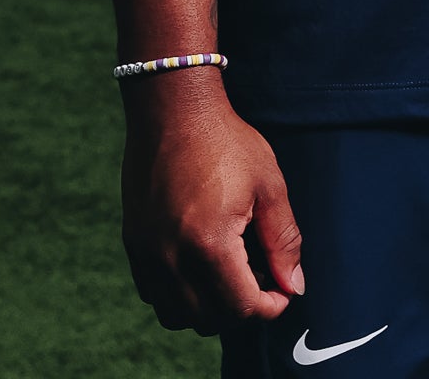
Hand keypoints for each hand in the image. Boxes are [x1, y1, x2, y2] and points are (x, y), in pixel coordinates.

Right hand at [119, 75, 303, 333]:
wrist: (172, 109)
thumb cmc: (226, 141)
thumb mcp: (269, 184)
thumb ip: (284, 240)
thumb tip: (295, 286)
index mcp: (210, 244)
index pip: (242, 307)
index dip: (271, 306)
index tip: (283, 291)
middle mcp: (172, 257)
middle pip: (210, 319)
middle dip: (242, 308)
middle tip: (260, 277)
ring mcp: (148, 253)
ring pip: (177, 315)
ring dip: (208, 308)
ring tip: (229, 273)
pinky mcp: (133, 243)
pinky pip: (154, 294)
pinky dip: (178, 294)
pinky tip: (198, 263)